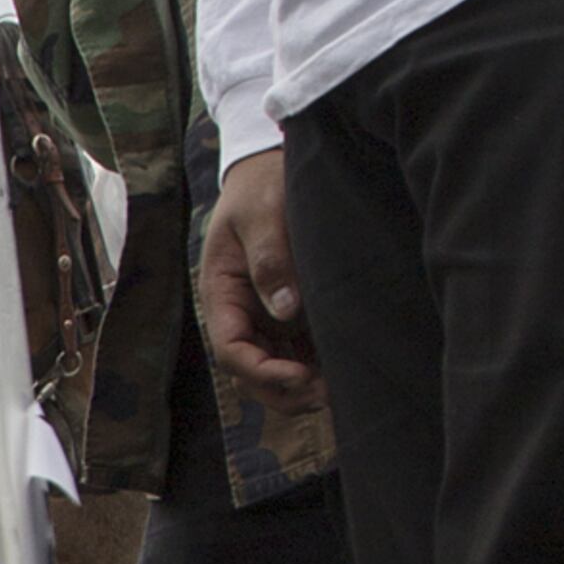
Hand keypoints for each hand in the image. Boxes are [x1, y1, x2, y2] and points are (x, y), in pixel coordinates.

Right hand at [195, 147, 321, 395]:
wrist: (270, 169)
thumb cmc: (260, 187)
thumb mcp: (261, 215)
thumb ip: (270, 259)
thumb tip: (285, 308)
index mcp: (221, 293)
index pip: (230, 348)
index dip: (261, 370)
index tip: (299, 373)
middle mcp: (239, 312)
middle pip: (250, 372)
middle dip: (283, 390)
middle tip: (324, 393)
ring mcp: (263, 316)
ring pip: (273, 369)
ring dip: (300, 387)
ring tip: (338, 389)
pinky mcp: (288, 314)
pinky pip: (296, 352)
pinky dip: (315, 368)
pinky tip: (341, 371)